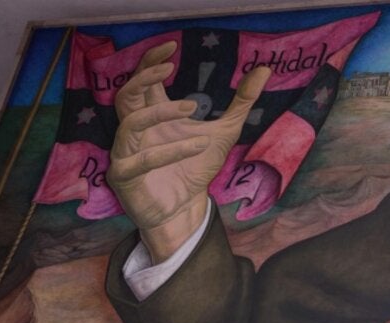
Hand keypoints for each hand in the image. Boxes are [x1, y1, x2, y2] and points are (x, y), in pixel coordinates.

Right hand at [108, 41, 270, 260]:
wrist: (186, 210)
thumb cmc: (196, 168)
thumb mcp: (225, 132)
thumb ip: (241, 102)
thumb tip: (264, 70)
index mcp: (152, 115)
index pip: (142, 80)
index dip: (150, 61)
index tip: (171, 45)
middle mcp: (135, 130)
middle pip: (125, 94)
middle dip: (143, 77)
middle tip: (170, 66)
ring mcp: (126, 153)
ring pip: (130, 124)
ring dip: (160, 112)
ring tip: (192, 107)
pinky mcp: (124, 177)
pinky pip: (139, 160)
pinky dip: (169, 151)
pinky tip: (197, 145)